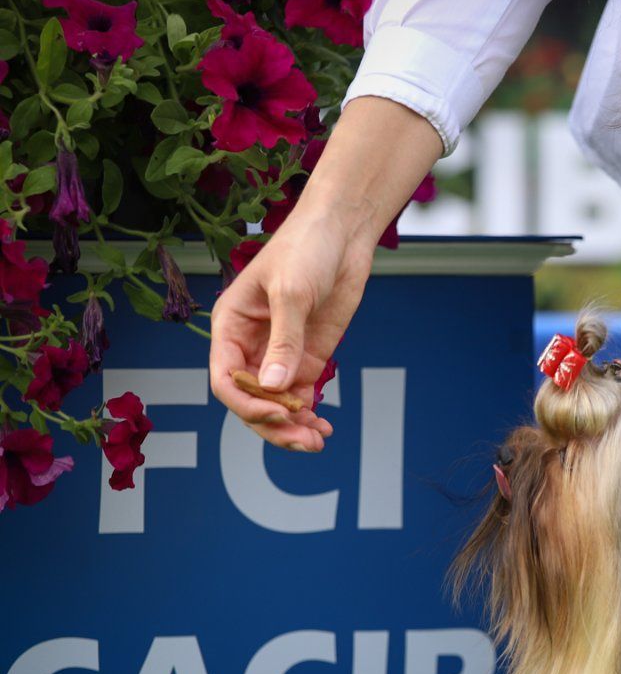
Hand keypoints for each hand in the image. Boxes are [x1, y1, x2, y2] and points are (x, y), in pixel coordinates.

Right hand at [208, 208, 366, 450]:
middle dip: (272, 424)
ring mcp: (280, 353)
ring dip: (292, 426)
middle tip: (303, 440)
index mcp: (230, 327)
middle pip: (249, 399)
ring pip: (275, 403)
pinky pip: (300, 395)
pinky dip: (308, 414)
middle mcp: (250, 345)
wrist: (342, 233)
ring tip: (317, 440)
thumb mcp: (291, 292)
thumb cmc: (305, 248)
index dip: (246, 403)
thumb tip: (272, 387)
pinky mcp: (308, 356)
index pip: (225, 379)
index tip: (276, 413)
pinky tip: (323, 426)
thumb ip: (284, 341)